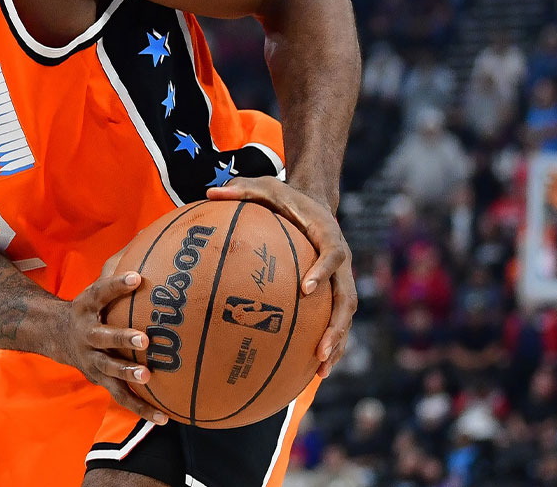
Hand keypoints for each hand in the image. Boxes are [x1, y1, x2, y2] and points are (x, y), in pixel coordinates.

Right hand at [48, 265, 168, 425]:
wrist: (54, 335)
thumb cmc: (88, 308)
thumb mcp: (95, 288)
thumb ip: (117, 271)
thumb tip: (148, 239)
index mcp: (86, 307)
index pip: (100, 292)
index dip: (116, 285)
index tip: (136, 278)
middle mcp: (86, 334)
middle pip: (103, 337)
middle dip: (122, 338)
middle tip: (144, 338)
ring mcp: (91, 359)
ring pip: (109, 369)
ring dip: (128, 373)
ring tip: (148, 376)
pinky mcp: (99, 379)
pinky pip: (121, 396)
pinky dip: (141, 408)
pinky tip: (163, 418)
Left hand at [208, 176, 356, 377]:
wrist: (315, 201)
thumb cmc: (285, 196)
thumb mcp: (264, 185)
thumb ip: (241, 189)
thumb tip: (209, 190)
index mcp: (328, 234)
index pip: (333, 254)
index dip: (323, 271)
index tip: (306, 289)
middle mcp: (341, 260)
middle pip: (347, 297)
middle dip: (336, 326)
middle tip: (320, 349)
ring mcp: (341, 278)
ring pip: (345, 315)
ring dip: (336, 343)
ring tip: (320, 371)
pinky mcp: (334, 290)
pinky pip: (333, 318)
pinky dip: (327, 342)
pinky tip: (310, 369)